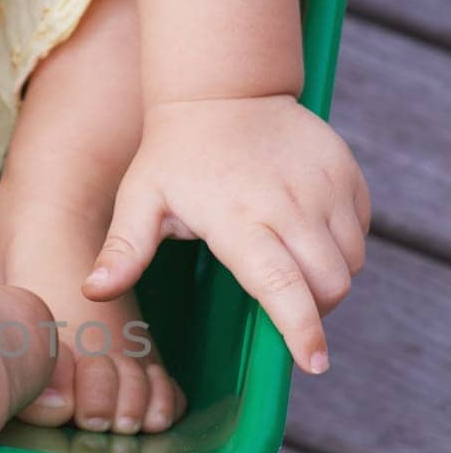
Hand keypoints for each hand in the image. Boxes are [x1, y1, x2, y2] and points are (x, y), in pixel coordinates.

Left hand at [82, 96, 370, 373]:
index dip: (301, 329)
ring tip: (293, 274)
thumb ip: (123, 251)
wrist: (223, 89)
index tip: (313, 362)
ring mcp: (324, 185)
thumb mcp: (140, 200)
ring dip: (329, 282)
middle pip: (328, 284)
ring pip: (350, 262)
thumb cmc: (174, 154)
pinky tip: (308, 239)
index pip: (281, 284)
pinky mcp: (346, 172)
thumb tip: (91, 292)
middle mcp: (289, 203)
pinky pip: (361, 232)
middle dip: (315, 313)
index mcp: (238, 218)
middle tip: (287, 311)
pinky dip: (344, 249)